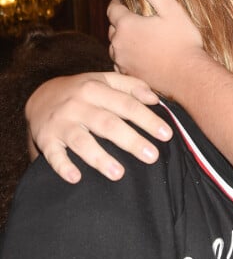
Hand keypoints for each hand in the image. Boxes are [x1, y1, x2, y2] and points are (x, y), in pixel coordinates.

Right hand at [26, 72, 172, 183]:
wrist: (40, 97)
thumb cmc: (82, 91)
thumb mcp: (103, 80)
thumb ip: (131, 86)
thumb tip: (154, 99)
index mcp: (96, 89)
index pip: (126, 104)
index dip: (147, 119)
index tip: (166, 134)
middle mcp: (78, 105)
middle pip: (107, 124)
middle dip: (131, 140)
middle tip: (152, 156)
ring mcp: (61, 123)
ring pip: (82, 141)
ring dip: (99, 158)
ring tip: (119, 174)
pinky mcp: (46, 139)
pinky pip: (54, 154)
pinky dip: (63, 166)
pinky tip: (75, 178)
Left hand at [108, 0, 203, 97]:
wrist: (188, 76)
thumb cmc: (183, 42)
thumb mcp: (172, 9)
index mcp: (127, 24)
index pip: (112, 9)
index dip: (116, 3)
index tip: (120, 1)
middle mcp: (119, 43)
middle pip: (112, 28)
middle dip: (120, 22)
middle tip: (132, 20)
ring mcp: (122, 61)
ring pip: (115, 47)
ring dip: (122, 41)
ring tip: (135, 39)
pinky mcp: (128, 74)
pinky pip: (120, 63)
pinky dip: (126, 57)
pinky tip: (138, 56)